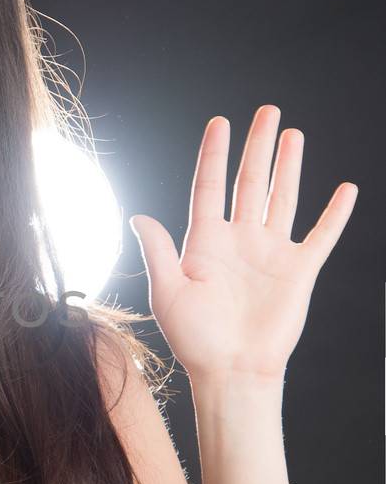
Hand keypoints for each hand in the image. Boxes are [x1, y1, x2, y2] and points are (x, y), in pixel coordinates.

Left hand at [128, 105, 358, 381]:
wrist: (231, 371)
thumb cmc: (195, 339)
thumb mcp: (168, 292)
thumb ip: (158, 250)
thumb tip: (137, 215)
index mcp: (204, 242)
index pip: (209, 186)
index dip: (214, 154)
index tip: (220, 122)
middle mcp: (239, 240)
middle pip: (249, 182)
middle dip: (257, 147)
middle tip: (267, 112)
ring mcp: (270, 253)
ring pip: (282, 198)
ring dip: (289, 167)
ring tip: (293, 134)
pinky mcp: (298, 271)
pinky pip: (321, 235)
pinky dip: (335, 213)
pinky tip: (345, 189)